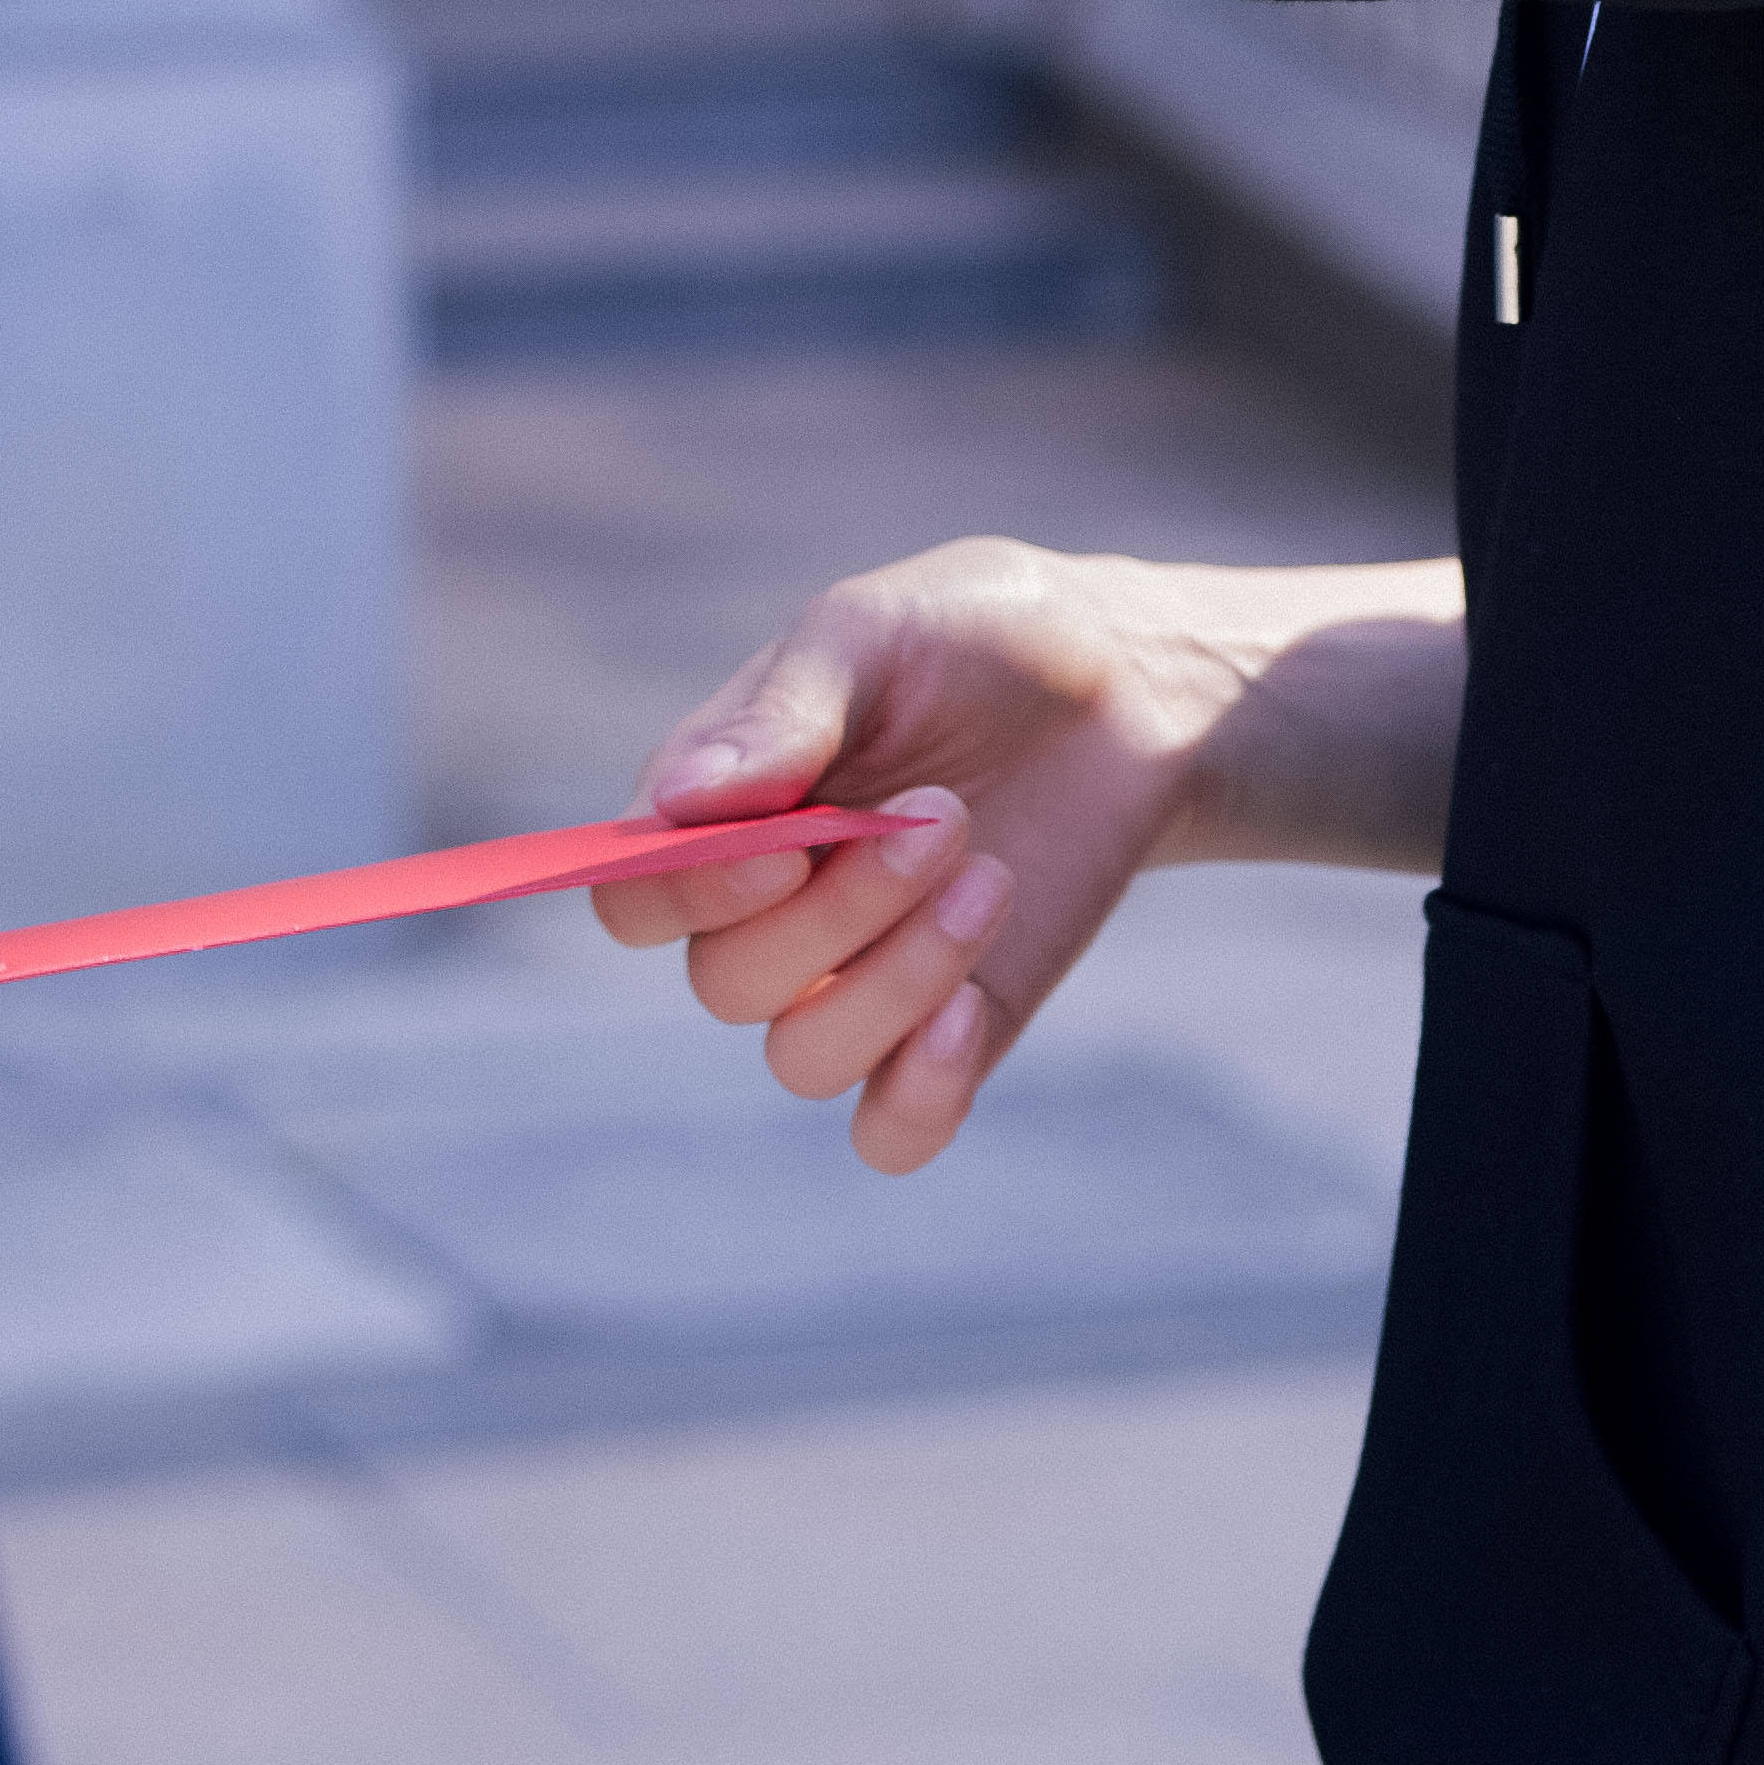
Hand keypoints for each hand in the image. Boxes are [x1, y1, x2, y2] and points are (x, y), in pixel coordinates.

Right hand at [589, 538, 1465, 1173]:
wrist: (1129, 686)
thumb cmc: (978, 640)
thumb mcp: (877, 633)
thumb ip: (783, 712)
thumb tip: (680, 804)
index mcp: (719, 814)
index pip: (634, 901)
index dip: (688, 894)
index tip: (790, 840)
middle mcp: (768, 914)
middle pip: (727, 983)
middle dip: (840, 911)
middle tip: (946, 814)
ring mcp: (854, 981)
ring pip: (805, 1057)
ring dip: (897, 982)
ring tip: (991, 879)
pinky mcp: (948, 1033)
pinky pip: (889, 1131)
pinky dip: (919, 1093)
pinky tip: (970, 1014)